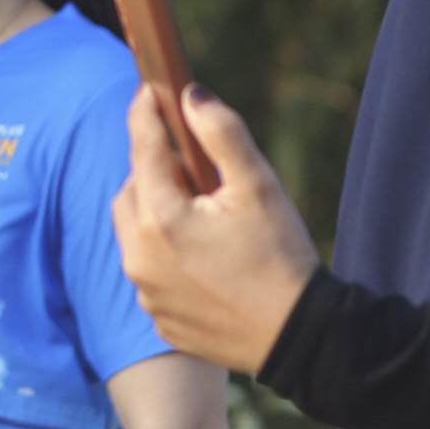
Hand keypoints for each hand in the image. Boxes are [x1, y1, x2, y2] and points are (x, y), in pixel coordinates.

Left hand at [113, 86, 319, 371]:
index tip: (150, 91)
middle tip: (190, 163)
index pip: (142, 147)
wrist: (298, 337)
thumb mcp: (258, 185)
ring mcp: (147, 293)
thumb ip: (221, 132)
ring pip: (135, 233)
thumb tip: (190, 96)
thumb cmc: (281, 258)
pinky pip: (150, 272)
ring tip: (198, 210)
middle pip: (131, 190)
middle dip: (152, 169)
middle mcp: (140, 257)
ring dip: (155, 212)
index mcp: (160, 218)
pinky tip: (203, 256)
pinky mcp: (160, 318)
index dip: (145, 113)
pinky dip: (165, 255)